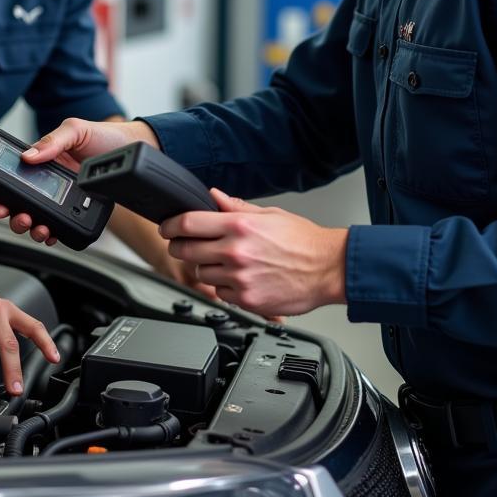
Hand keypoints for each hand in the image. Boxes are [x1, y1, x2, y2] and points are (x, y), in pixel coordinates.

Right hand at [0, 117, 155, 241]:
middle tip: (6, 211)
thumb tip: (28, 156)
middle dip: (7, 210)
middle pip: (18, 200)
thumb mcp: (77, 130)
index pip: (12, 174)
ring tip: (30, 224)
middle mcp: (49, 180)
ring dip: (26, 225)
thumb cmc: (106, 137)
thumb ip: (53, 140)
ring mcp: (62, 197)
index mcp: (44, 159)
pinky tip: (48, 234)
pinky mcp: (77, 210)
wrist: (136, 151)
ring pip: (34, 216)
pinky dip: (49, 234)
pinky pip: (57, 226)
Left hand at [159, 188, 348, 318]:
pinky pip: (220, 293)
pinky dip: (223, 286)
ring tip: (221, 262)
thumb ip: (237, 207)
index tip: (166, 227)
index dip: (171, 225)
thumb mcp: (270, 214)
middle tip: (183, 245)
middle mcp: (236, 252)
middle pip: (186, 250)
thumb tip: (214, 196)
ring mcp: (240, 279)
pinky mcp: (247, 300)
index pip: (188, 223)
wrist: (329, 269)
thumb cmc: (304, 242)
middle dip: (179, 247)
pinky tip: (238, 278)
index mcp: (239, 227)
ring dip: (204, 268)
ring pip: (200, 275)